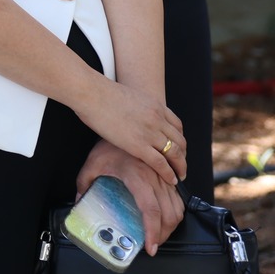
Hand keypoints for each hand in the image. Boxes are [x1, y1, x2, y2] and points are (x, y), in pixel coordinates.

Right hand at [72, 77, 185, 201]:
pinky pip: (161, 163)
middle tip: (181, 166)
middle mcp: (157, 119)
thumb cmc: (101, 93)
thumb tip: (130, 115)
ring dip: (180, 167)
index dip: (179, 140)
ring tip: (180, 176)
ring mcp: (149, 132)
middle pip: (179, 141)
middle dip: (183, 156)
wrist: (91, 93)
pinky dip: (169, 173)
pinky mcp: (138, 145)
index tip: (178, 149)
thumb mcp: (129, 97)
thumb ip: (137, 108)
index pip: (177, 126)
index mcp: (156, 106)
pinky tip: (171, 180)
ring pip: (174, 154)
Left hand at [76, 140, 185, 253]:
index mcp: (137, 177)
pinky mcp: (167, 172)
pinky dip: (176, 210)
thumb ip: (85, 185)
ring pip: (178, 206)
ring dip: (172, 224)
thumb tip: (78, 202)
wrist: (124, 120)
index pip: (150, 210)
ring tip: (160, 234)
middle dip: (164, 234)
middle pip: (168, 213)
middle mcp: (155, 177)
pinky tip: (167, 216)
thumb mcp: (92, 164)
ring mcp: (163, 174)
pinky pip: (179, 195)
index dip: (152, 231)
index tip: (151, 247)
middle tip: (154, 244)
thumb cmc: (107, 143)